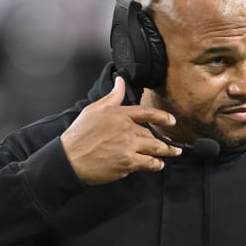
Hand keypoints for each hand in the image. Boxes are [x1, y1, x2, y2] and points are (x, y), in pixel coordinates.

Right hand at [61, 76, 181, 184]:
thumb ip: (112, 96)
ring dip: (166, 152)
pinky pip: (147, 163)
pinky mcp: (128, 163)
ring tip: (172, 153)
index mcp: (120, 115)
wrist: (70, 158)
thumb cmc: (79, 135)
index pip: (146, 113)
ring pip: (155, 149)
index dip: (162, 117)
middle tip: (175, 145)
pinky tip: (157, 165)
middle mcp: (127, 130)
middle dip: (166, 141)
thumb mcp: (94, 110)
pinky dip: (155, 165)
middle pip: (153, 134)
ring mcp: (129, 147)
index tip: (172, 121)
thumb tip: (120, 80)